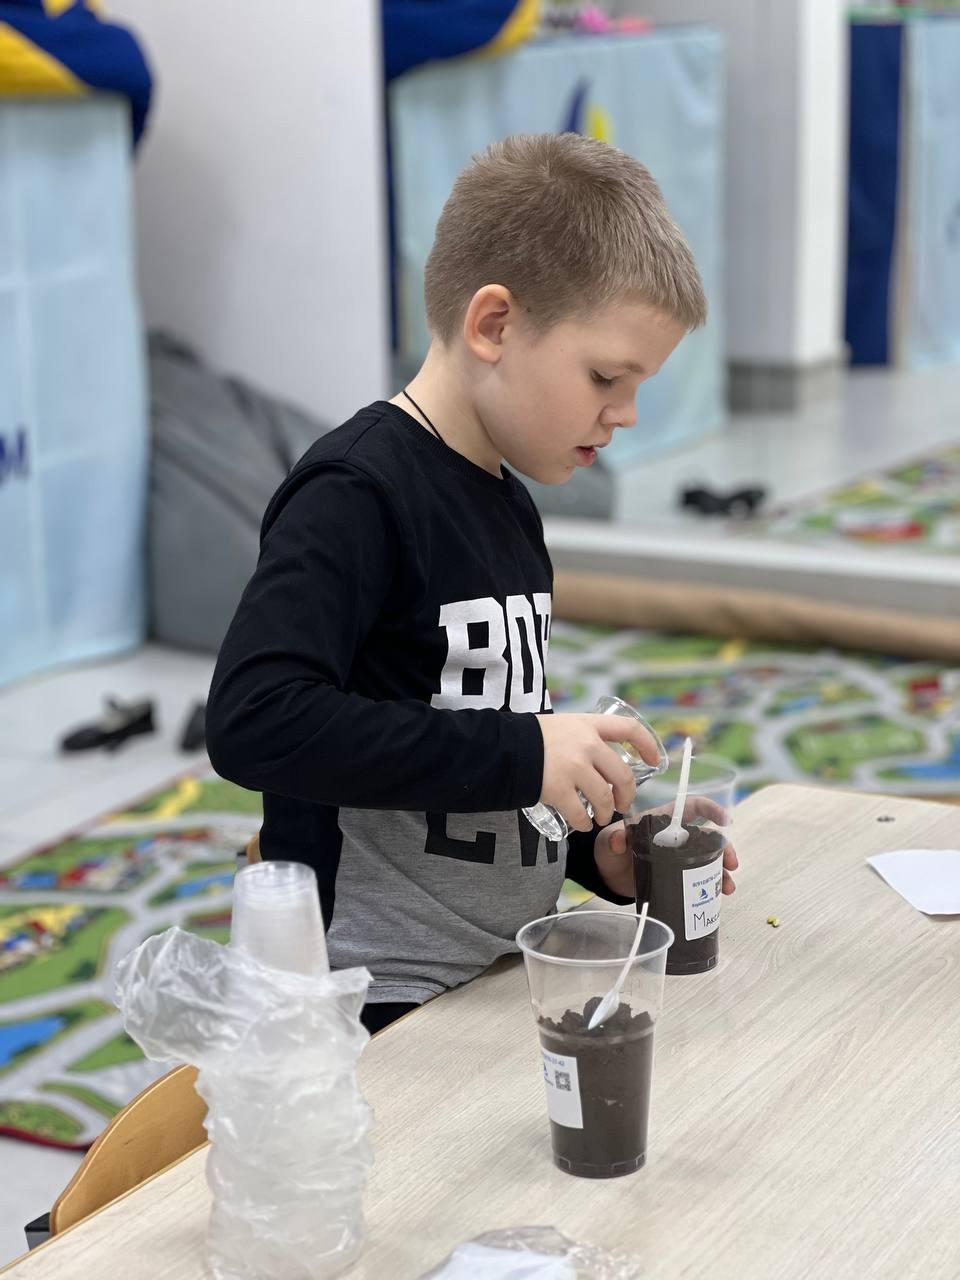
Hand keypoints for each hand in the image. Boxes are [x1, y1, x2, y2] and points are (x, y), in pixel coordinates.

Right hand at [536, 713, 661, 833]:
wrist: (501, 747)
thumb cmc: (530, 737)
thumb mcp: (562, 726)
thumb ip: (582, 738)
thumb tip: (601, 759)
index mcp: (588, 725)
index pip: (628, 729)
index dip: (647, 744)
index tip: (655, 760)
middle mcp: (585, 745)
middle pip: (622, 774)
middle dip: (627, 795)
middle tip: (623, 804)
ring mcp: (573, 768)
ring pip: (604, 798)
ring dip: (605, 813)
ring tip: (600, 818)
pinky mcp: (558, 789)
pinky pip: (580, 814)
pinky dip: (584, 824)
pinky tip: (581, 824)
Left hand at [593, 797, 739, 898]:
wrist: (607, 875)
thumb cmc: (610, 848)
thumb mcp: (610, 841)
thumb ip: (614, 839)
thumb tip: (618, 842)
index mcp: (664, 820)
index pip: (692, 807)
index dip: (711, 809)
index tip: (726, 819)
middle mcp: (677, 838)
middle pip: (708, 837)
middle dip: (724, 848)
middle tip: (731, 863)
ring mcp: (679, 858)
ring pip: (709, 860)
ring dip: (722, 872)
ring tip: (728, 887)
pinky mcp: (678, 877)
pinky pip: (700, 880)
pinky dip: (712, 887)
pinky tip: (719, 896)